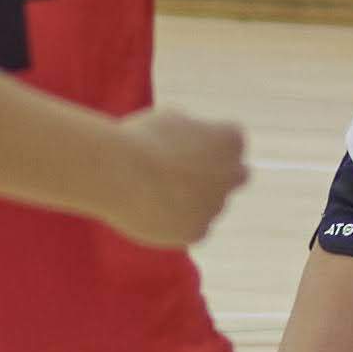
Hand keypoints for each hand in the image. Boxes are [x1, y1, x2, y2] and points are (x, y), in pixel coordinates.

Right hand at [105, 109, 247, 247]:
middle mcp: (233, 175)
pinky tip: (151, 210)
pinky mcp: (198, 232)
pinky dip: (175, 221)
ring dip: (190, 199)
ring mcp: (217, 206)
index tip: (184, 143)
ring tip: (151, 189)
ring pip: (209, 204)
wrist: (117, 172)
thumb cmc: (139, 138)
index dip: (206, 141)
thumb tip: (193, 146)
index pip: (231, 142)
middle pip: (235, 175)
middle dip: (217, 174)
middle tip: (186, 172)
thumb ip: (192, 135)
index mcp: (231, 140)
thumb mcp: (172, 119)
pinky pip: (191, 228)